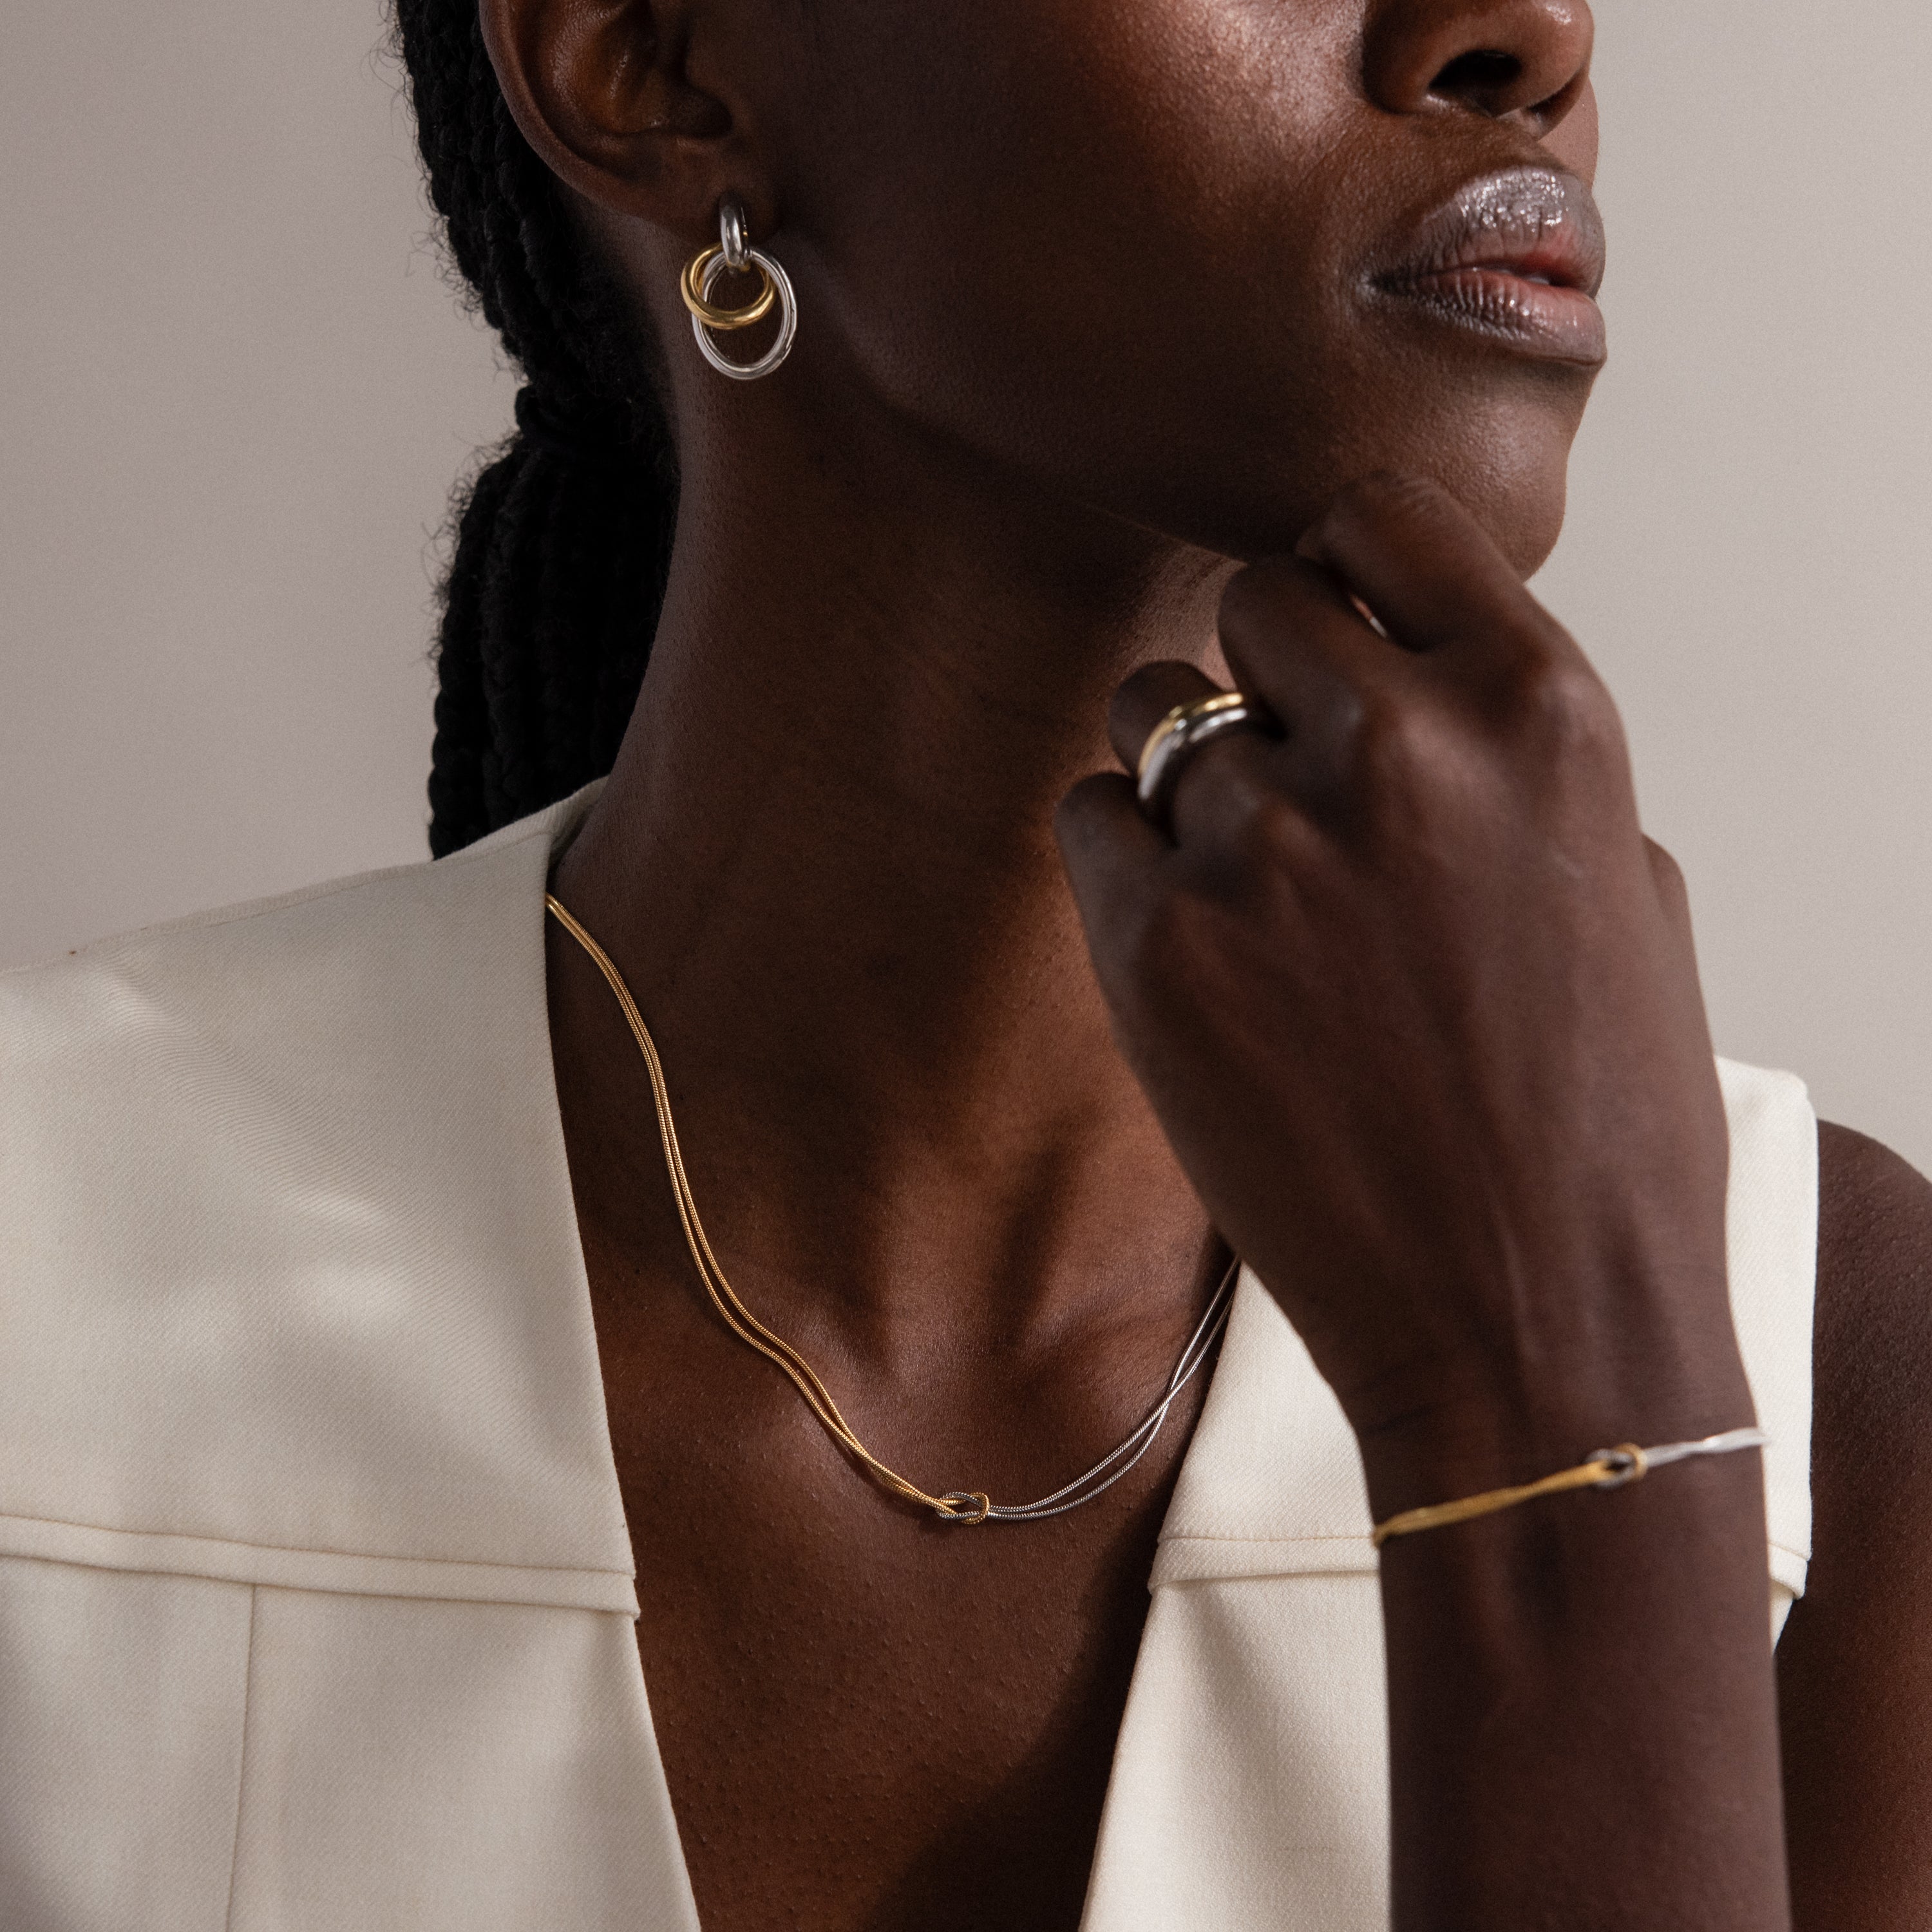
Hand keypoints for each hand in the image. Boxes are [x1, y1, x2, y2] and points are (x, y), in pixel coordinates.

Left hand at [1056, 474, 1749, 1511]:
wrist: (1537, 1322)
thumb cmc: (1596, 1117)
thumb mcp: (1622, 887)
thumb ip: (1512, 751)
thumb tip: (1411, 671)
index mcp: (1541, 709)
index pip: (1379, 516)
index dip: (1344, 568)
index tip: (1332, 622)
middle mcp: (1400, 749)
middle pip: (1252, 602)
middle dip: (1265, 676)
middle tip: (1293, 780)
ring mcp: (1266, 848)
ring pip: (1153, 712)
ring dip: (1187, 771)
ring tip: (1253, 885)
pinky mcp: (1158, 949)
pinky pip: (1089, 817)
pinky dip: (1125, 861)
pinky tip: (1196, 943)